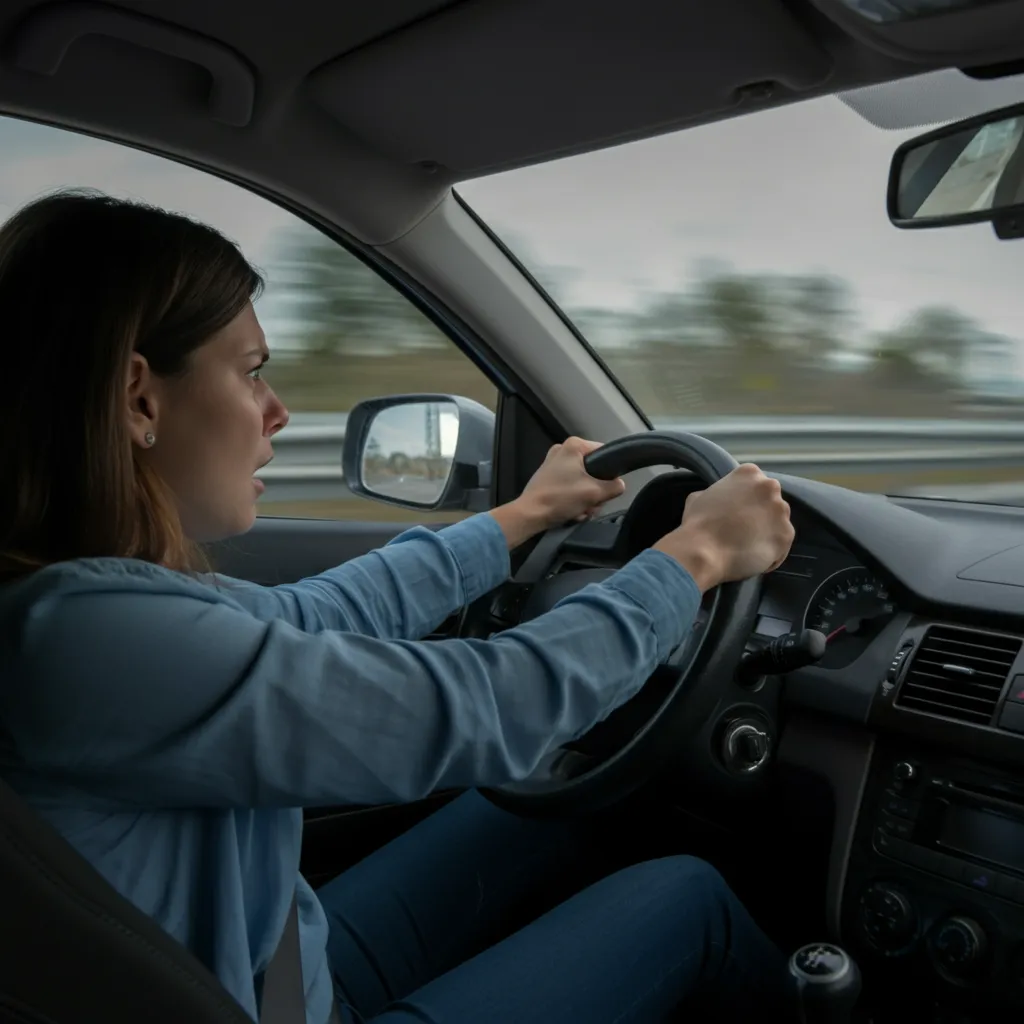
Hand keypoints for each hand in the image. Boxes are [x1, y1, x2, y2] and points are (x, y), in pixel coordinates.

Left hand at [519, 437, 625, 528]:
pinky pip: (571, 487)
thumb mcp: (595, 493)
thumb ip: (614, 486)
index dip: (611, 472)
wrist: (530, 514)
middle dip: (595, 492)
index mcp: (574, 445)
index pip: (605, 453)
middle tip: (591, 504)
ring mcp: (554, 464)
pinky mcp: (548, 478)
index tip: (606, 489)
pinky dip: (574, 500)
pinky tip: (572, 511)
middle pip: (594, 471)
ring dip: (586, 500)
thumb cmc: (561, 498)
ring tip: (580, 511)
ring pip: (583, 482)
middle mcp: (563, 450)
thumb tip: (619, 485)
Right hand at [653, 463, 793, 591]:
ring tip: (746, 548)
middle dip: (761, 516)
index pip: (756, 486)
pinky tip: (751, 558)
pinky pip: (781, 546)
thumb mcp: (699, 497)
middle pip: (771, 502)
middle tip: (743, 531)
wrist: (703, 552)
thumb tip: (719, 499)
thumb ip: (716, 493)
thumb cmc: (697, 524)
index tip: (737, 514)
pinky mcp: (787, 535)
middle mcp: (770, 486)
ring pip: (778, 524)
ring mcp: (781, 511)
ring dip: (767, 534)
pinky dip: (770, 554)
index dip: (747, 502)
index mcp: (749, 473)